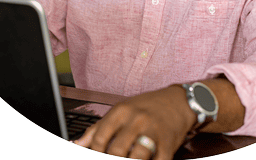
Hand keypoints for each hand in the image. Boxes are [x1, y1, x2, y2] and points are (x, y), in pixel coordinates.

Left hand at [73, 85, 195, 159]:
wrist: (178, 102)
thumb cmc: (147, 107)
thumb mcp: (122, 110)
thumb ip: (98, 128)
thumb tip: (77, 144)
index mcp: (122, 111)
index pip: (99, 138)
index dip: (94, 153)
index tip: (97, 156)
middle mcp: (137, 120)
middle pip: (116, 150)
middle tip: (114, 158)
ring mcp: (153, 132)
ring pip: (136, 157)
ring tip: (128, 157)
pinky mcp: (168, 145)